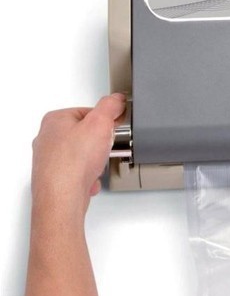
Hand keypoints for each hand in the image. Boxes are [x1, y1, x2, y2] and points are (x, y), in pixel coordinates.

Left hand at [31, 93, 125, 211]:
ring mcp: (49, 159)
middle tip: (105, 147)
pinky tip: (91, 179)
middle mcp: (47, 138)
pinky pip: (79, 173)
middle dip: (99, 143)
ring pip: (81, 155)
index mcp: (55, 120)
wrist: (62, 196)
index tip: (113, 126)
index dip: (105, 120)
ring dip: (94, 162)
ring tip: (97, 165)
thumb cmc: (73, 162)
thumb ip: (110, 106)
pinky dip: (88, 177)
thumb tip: (116, 99)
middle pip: (84, 134)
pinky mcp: (55, 177)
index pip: (87, 111)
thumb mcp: (100, 123)